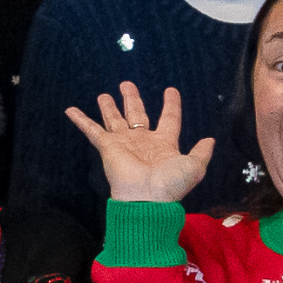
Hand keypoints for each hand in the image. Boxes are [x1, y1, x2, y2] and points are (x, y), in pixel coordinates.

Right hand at [60, 83, 212, 206]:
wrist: (147, 199)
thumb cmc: (170, 184)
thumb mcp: (194, 167)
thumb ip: (201, 153)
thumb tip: (211, 140)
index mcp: (164, 143)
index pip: (169, 118)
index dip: (171, 104)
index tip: (171, 90)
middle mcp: (143, 141)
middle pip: (136, 114)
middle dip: (132, 99)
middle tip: (127, 84)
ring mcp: (124, 143)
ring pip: (114, 119)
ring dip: (109, 107)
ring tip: (104, 94)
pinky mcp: (108, 146)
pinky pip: (92, 130)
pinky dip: (81, 120)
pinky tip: (71, 110)